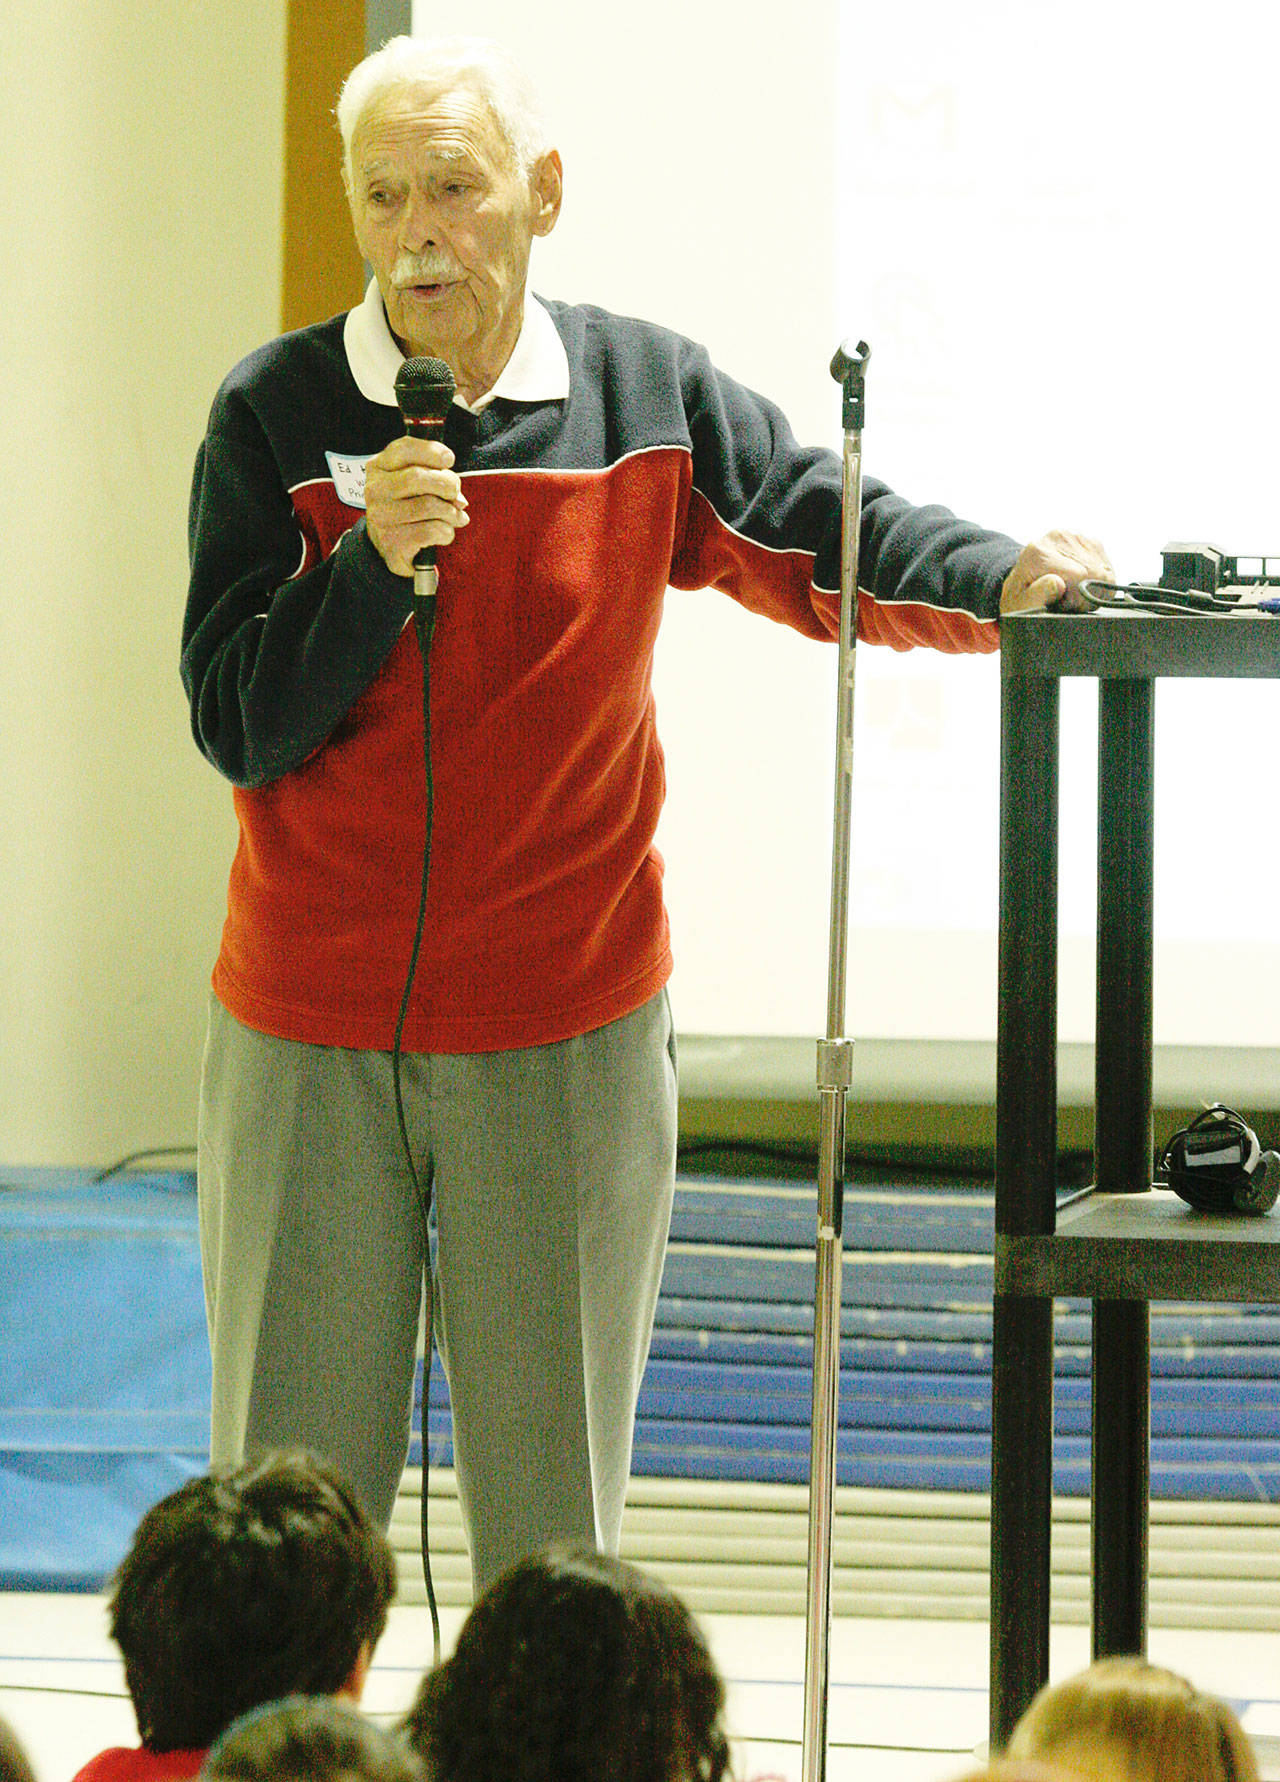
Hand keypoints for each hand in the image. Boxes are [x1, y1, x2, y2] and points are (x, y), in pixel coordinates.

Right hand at [364, 437, 468, 578]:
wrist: (389, 548)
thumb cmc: (407, 509)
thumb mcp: (415, 486)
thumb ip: (436, 480)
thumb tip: (458, 499)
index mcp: (379, 467)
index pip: (403, 448)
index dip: (431, 451)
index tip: (449, 459)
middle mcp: (375, 489)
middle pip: (417, 477)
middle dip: (447, 483)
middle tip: (454, 493)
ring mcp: (381, 515)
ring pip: (428, 505)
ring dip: (451, 512)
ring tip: (455, 517)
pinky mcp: (392, 540)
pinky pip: (431, 531)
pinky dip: (447, 532)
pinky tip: (445, 533)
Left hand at [1000, 529, 1111, 614]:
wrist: (1022, 583)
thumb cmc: (1022, 598)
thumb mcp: (1022, 604)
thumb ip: (1037, 595)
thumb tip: (1057, 583)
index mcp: (1038, 552)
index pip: (1080, 575)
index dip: (1079, 598)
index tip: (1067, 605)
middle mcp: (1057, 537)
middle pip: (1094, 571)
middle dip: (1086, 593)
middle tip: (1068, 600)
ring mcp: (1074, 536)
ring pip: (1104, 569)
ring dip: (1093, 587)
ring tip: (1072, 592)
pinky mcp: (1088, 540)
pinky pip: (1106, 566)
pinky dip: (1098, 580)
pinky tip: (1081, 585)